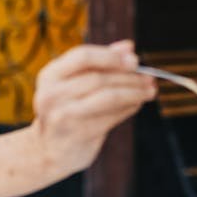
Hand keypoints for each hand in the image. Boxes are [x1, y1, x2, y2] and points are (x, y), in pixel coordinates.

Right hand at [32, 41, 155, 179]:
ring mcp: (64, 115)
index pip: (82, 56)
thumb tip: (129, 47)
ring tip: (150, 90)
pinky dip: (129, 108)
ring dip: (134, 92)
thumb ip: (99, 63)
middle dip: (129, 77)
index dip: (111, 56)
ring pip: (109, 97)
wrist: (47, 149)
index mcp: (50, 75)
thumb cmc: (65, 109)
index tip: (134, 60)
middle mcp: (52, 93)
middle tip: (149, 77)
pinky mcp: (78, 133)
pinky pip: (112, 117)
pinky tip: (137, 104)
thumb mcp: (73, 83)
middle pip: (99, 77)